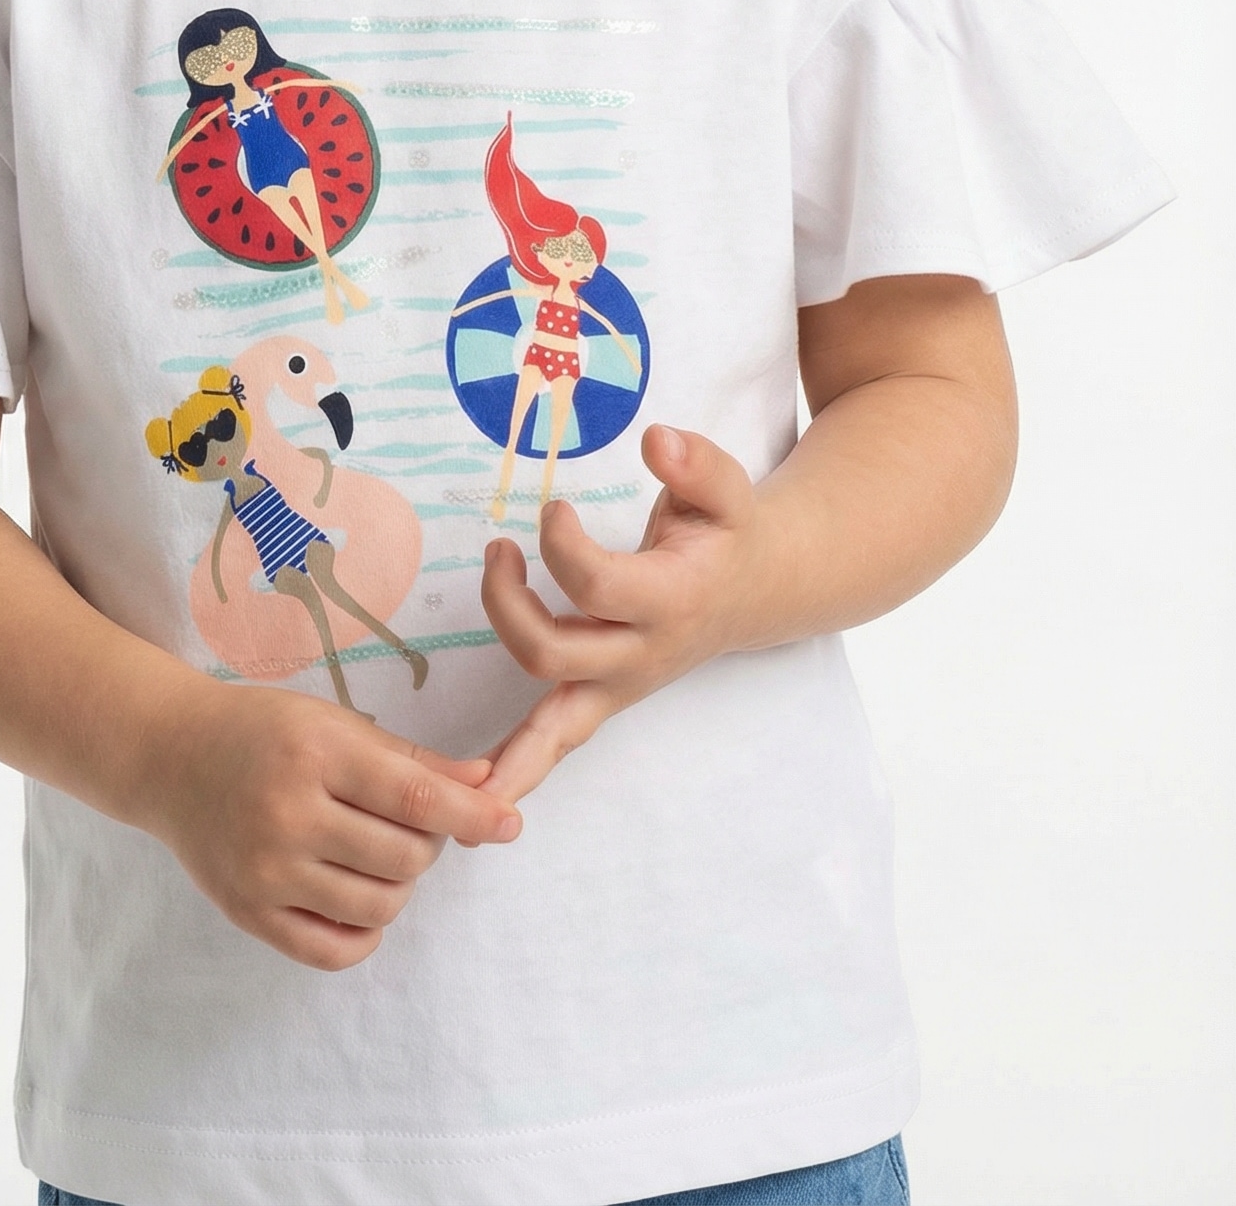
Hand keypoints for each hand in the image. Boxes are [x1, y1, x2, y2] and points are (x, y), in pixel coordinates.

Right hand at [137, 675, 522, 969]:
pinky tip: (357, 897)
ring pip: (379, 906)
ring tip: (375, 853)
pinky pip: (335, 949)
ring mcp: (266, 871)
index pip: (415, 797)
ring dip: (398, 885)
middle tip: (408, 823)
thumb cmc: (264, 732)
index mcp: (316, 754)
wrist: (171, 757)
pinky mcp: (249, 913)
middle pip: (405, 858)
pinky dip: (365, 932)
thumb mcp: (334, 723)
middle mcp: (288, 815)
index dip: (472, 814)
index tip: (510, 824)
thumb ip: (411, 759)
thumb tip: (485, 782)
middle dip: (427, 845)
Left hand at [480, 423, 764, 801]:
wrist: (755, 590)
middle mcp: (642, 654)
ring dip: (500, 655)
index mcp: (671, 600)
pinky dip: (520, 772)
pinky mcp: (604, 697)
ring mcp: (621, 684)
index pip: (596, 583)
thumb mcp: (727, 490)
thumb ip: (698, 465)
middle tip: (500, 549)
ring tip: (491, 582)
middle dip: (507, 603)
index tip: (553, 507)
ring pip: (550, 719)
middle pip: (553, 653)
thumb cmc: (728, 534)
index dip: (561, 543)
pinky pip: (557, 744)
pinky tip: (480, 795)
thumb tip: (657, 441)